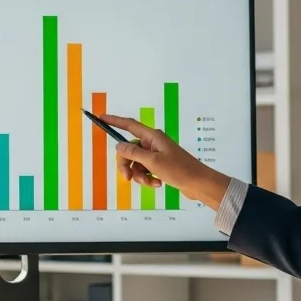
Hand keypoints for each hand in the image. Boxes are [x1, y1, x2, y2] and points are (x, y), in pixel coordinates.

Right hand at [100, 113, 231, 208]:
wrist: (198, 183)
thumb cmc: (179, 170)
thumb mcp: (152, 162)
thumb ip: (133, 153)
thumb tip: (119, 145)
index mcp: (152, 137)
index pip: (129, 125)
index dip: (114, 121)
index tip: (101, 117)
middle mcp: (153, 143)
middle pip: (129, 150)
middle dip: (127, 165)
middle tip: (127, 177)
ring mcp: (156, 154)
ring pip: (136, 163)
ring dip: (139, 175)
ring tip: (150, 182)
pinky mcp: (160, 165)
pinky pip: (145, 170)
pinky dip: (148, 178)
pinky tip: (157, 183)